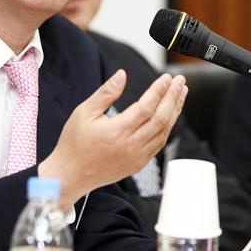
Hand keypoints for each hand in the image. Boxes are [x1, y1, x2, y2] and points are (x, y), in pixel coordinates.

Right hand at [39, 69, 186, 207]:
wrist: (71, 175)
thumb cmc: (75, 143)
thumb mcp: (84, 112)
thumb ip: (105, 93)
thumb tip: (122, 75)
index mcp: (117, 131)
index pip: (146, 107)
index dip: (159, 90)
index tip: (166, 78)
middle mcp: (130, 146)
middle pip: (161, 118)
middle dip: (173, 97)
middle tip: (180, 82)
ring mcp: (137, 157)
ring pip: (164, 132)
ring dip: (174, 112)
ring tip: (179, 95)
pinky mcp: (138, 165)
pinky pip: (159, 144)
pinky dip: (167, 128)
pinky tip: (169, 116)